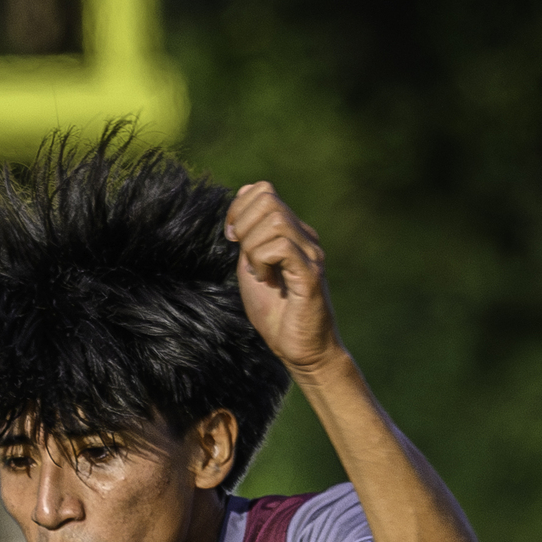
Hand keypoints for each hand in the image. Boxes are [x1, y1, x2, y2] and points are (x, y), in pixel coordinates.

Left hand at [226, 183, 341, 381]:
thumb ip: (247, 242)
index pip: (263, 190)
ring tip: (258, 272)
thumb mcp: (251, 270)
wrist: (300, 350)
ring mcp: (310, 252)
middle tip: (242, 255)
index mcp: (290, 232)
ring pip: (274, 219)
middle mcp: (304, 236)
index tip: (231, 237)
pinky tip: (266, 280)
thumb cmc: (276, 315)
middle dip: (243, 224)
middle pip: (267, 198)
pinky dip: (263, 261)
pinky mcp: (310, 273)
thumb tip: (238, 212)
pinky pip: (281, 246)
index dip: (239, 207)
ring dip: (253, 246)